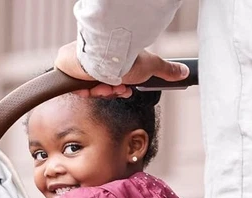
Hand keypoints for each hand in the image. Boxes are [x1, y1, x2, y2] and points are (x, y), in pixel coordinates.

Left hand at [54, 40, 188, 97]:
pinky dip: (86, 90)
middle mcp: (94, 62)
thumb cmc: (125, 55)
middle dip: (111, 91)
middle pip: (101, 87)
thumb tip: (185, 72)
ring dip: (101, 90)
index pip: (112, 81)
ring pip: (90, 89)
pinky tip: (92, 84)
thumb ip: (166, 71)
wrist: (104, 53)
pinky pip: (75, 89)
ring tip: (106, 84)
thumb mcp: (150, 65)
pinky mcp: (66, 69)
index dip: (119, 89)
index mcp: (111, 59)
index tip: (124, 90)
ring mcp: (79, 66)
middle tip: (117, 88)